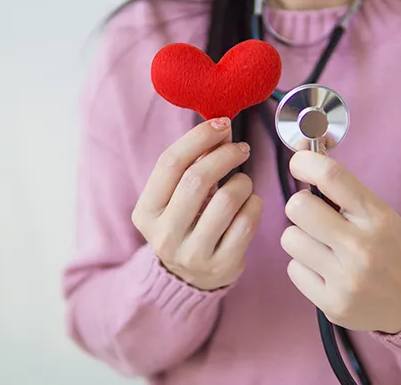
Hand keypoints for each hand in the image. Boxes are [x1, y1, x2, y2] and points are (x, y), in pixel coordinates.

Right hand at [132, 118, 262, 290]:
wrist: (192, 277)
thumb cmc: (187, 223)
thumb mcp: (175, 198)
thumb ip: (191, 165)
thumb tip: (220, 127)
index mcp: (146, 212)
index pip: (170, 163)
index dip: (199, 138)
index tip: (221, 124)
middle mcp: (164, 235)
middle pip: (197, 178)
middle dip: (225, 154)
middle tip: (241, 148)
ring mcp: (193, 254)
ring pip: (227, 199)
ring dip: (242, 181)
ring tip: (242, 182)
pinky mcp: (222, 265)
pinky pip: (247, 221)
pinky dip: (255, 203)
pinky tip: (250, 203)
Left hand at [281, 151, 400, 333]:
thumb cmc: (391, 250)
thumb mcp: (380, 214)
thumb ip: (345, 192)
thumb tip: (305, 160)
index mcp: (377, 217)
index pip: (332, 176)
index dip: (305, 163)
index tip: (299, 164)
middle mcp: (362, 247)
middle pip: (298, 206)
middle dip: (300, 206)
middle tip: (314, 216)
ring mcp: (346, 279)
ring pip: (290, 239)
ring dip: (301, 239)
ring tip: (323, 248)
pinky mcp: (333, 304)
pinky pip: (293, 270)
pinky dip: (304, 267)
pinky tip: (326, 271)